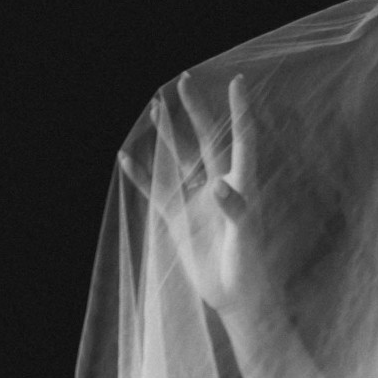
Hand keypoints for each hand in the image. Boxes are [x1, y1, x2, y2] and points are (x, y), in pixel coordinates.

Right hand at [160, 72, 277, 322]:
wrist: (237, 297)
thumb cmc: (251, 267)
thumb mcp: (246, 237)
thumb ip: (235, 208)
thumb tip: (215, 183)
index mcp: (243, 185)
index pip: (242, 140)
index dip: (239, 112)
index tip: (237, 82)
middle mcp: (220, 186)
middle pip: (206, 140)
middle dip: (195, 110)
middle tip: (183, 80)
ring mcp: (197, 200)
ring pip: (178, 158)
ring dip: (166, 134)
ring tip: (155, 106)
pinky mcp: (179, 219)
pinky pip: (156, 190)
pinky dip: (141, 175)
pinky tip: (126, 156)